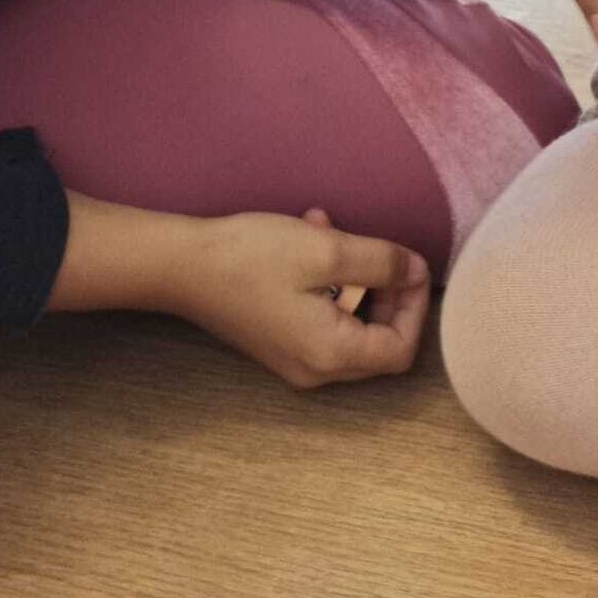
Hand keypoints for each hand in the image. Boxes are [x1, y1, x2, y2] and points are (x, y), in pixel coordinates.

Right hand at [164, 206, 430, 389]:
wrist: (181, 265)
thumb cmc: (253, 258)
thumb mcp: (327, 250)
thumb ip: (381, 262)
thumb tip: (417, 271)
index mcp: (332, 355)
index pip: (401, 350)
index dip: (415, 308)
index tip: (408, 265)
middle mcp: (315, 369)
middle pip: (377, 341)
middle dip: (385, 289)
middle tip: (375, 248)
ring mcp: (293, 358)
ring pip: (349, 322)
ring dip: (352, 274)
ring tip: (332, 228)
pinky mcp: (277, 340)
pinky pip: (321, 316)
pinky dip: (326, 280)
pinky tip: (310, 233)